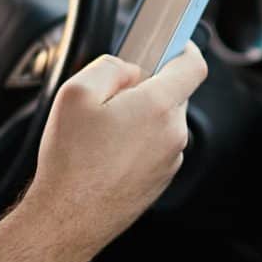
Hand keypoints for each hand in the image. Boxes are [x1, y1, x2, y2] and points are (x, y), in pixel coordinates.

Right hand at [18, 44, 208, 251]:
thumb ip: (111, 67)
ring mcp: (170, 160)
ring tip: (101, 135)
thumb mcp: (76, 93)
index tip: (174, 44)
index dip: (184, 49)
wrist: (68, 218)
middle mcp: (173, 133)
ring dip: (139, 119)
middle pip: (173, 94)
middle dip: (147, 89)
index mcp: (158, 106)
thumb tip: (131, 69)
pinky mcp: (161, 180)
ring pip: (162, 123)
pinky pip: (155, 148)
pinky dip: (136, 144)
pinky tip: (105, 155)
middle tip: (110, 98)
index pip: (193, 66)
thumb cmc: (71, 161)